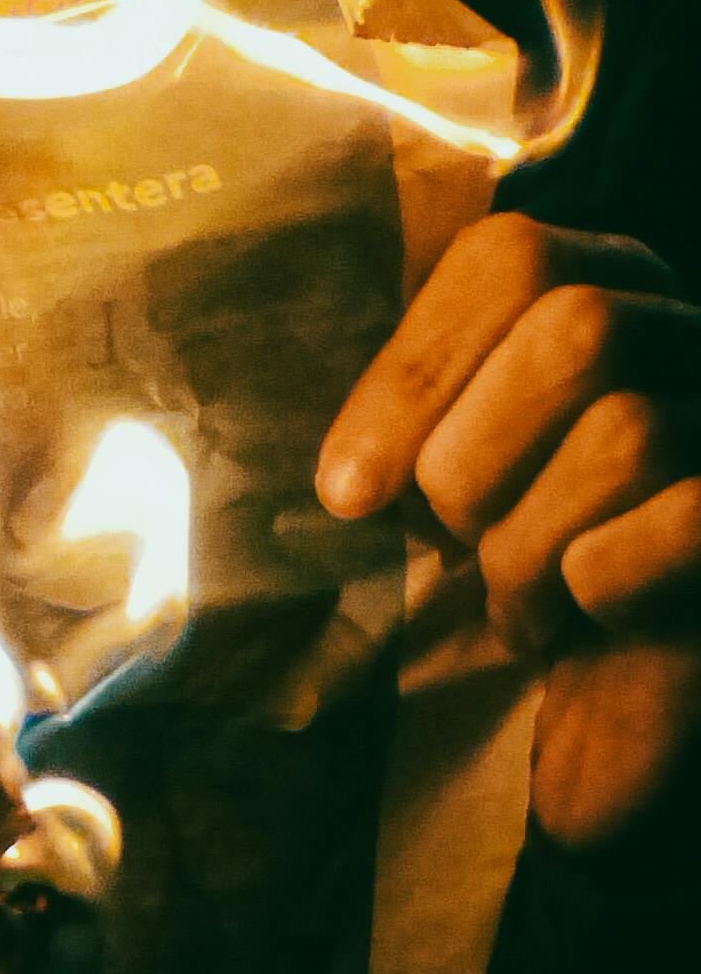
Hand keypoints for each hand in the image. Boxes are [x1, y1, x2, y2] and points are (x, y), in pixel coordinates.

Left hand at [319, 214, 700, 861]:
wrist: (610, 714)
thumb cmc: (518, 566)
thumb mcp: (448, 465)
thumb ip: (405, 406)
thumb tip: (310, 427)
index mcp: (608, 284)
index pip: (509, 259)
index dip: (413, 372)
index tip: (347, 490)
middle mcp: (694, 336)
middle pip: (578, 328)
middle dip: (474, 459)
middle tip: (457, 544)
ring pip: (629, 431)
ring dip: (530, 543)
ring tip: (514, 605)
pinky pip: (688, 520)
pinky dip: (604, 580)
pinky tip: (585, 617)